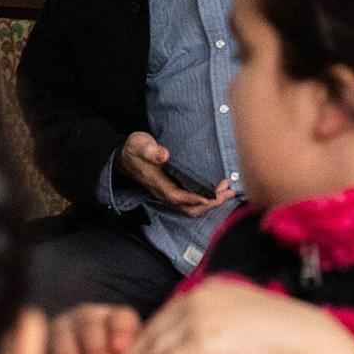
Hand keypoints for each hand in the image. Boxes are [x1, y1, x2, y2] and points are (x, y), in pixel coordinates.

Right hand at [48, 303, 140, 353]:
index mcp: (114, 320)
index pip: (121, 318)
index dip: (121, 331)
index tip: (120, 349)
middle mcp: (88, 318)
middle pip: (90, 325)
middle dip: (96, 348)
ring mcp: (62, 328)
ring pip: (63, 335)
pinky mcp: (42, 342)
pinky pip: (40, 350)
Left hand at [102, 279, 353, 353]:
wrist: (306, 343)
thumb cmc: (280, 343)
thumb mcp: (238, 341)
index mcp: (207, 291)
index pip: (165, 317)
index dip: (144, 340)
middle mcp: (198, 298)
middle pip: (154, 329)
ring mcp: (198, 317)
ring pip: (155, 347)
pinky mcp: (201, 340)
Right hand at [116, 132, 235, 216]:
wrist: (125, 157)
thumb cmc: (134, 150)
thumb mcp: (140, 145)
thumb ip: (151, 150)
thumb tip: (164, 154)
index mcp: (158, 184)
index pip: (178, 197)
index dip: (195, 199)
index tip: (212, 196)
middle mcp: (164, 193)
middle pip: (189, 208)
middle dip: (211, 203)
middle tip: (229, 191)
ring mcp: (168, 194)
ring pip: (191, 208)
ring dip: (211, 203)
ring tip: (227, 192)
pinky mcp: (172, 191)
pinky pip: (191, 203)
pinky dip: (205, 201)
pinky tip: (216, 192)